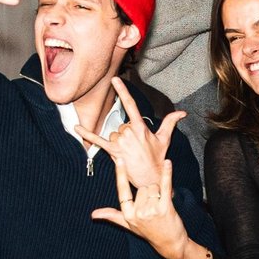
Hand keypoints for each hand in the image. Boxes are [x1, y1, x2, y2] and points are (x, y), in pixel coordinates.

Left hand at [87, 77, 178, 194]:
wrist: (151, 178)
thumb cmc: (157, 159)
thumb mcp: (165, 139)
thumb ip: (170, 122)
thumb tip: (183, 113)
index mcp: (141, 127)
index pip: (131, 105)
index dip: (123, 91)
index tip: (115, 79)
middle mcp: (129, 132)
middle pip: (120, 125)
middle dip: (125, 134)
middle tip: (135, 147)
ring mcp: (121, 142)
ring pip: (113, 134)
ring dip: (118, 142)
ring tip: (128, 153)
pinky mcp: (113, 152)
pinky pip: (97, 140)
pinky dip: (86, 134)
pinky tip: (75, 128)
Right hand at [92, 155, 190, 258]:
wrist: (169, 243)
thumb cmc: (149, 232)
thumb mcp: (128, 225)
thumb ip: (112, 216)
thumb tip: (93, 214)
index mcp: (128, 214)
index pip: (122, 190)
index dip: (121, 174)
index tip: (120, 159)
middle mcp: (138, 212)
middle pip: (142, 187)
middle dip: (149, 194)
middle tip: (154, 208)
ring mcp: (151, 210)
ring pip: (154, 187)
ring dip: (159, 193)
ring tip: (161, 207)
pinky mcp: (165, 207)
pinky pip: (165, 186)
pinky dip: (167, 174)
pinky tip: (168, 163)